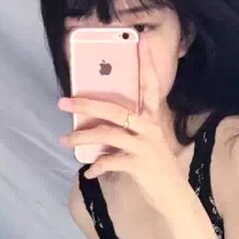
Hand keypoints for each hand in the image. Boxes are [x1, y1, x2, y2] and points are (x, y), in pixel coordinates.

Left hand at [57, 41, 192, 220]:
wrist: (174, 197)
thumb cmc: (157, 170)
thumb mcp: (147, 145)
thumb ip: (128, 133)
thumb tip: (97, 129)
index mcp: (152, 120)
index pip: (150, 87)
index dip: (146, 65)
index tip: (140, 41)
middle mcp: (149, 129)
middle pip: (115, 109)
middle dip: (86, 104)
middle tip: (63, 102)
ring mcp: (144, 146)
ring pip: (107, 133)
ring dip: (82, 137)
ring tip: (65, 141)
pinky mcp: (138, 165)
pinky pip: (111, 161)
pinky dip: (97, 166)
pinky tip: (89, 172)